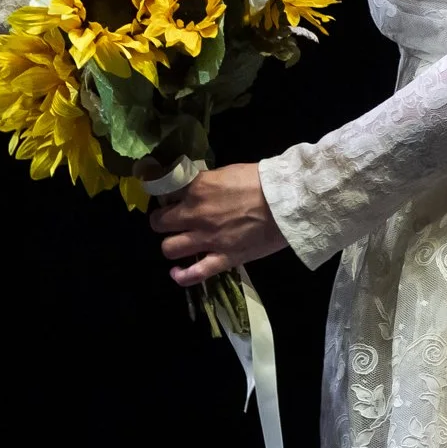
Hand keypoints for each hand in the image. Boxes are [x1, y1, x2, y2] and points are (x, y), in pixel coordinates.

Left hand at [150, 163, 285, 285]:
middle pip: (159, 223)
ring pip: (169, 248)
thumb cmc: (260, 181)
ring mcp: (208, 239)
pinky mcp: (223, 258)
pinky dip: (182, 276)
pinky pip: (194, 273)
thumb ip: (204, 183)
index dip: (164, 196)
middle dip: (162, 222)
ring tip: (178, 242)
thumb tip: (194, 188)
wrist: (286, 201)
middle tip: (171, 221)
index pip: (164, 192)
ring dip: (170, 245)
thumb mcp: (225, 172)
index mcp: (197, 188)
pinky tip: (177, 273)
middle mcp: (195, 214)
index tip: (169, 199)